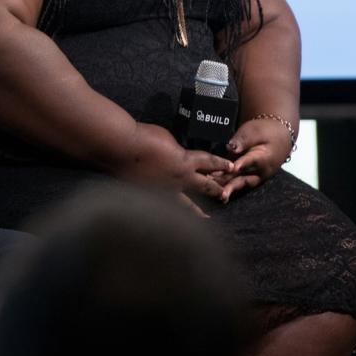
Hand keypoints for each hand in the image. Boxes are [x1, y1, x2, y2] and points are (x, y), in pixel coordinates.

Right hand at [114, 122, 232, 216]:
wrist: (123, 147)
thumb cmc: (145, 137)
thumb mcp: (167, 139)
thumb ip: (176, 151)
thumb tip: (178, 156)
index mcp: (185, 160)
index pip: (209, 163)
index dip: (221, 165)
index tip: (231, 167)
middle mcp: (179, 179)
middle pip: (204, 186)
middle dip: (216, 190)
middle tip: (226, 196)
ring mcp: (165, 190)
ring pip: (187, 204)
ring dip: (198, 211)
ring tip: (206, 218)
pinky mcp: (150, 196)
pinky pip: (166, 205)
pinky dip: (171, 211)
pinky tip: (172, 216)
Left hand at [218, 117, 292, 201]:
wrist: (278, 137)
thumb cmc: (266, 132)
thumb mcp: (255, 131)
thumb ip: (244, 139)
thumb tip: (231, 147)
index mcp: (265, 158)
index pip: (252, 161)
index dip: (241, 165)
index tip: (232, 168)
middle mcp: (260, 172)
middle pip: (243, 178)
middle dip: (228, 182)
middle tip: (214, 184)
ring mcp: (254, 177)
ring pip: (239, 183)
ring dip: (225, 187)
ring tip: (212, 190)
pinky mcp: (247, 177)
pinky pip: (236, 183)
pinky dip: (225, 185)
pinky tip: (212, 187)